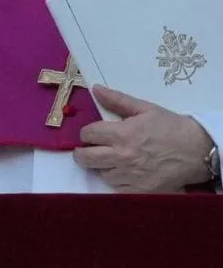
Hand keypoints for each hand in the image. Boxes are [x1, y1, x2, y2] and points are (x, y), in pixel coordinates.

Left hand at [72, 85, 213, 191]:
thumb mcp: (145, 109)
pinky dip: (117, 180)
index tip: (93, 134)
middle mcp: (121, 157)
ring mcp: (129, 177)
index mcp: (121, 134)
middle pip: (84, 158)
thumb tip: (96, 89)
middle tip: (92, 149)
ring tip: (115, 159)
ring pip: (100, 173)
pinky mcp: (138, 191)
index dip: (87, 133)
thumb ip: (117, 100)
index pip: (87, 134)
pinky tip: (127, 172)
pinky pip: (116, 187)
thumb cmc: (171, 128)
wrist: (197, 151)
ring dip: (103, 166)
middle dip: (84, 152)